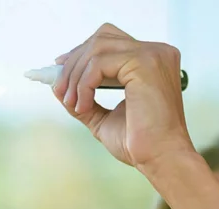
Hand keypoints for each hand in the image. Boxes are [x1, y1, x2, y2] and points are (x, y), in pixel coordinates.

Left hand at [53, 23, 195, 173]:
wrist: (161, 159)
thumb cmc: (142, 145)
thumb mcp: (106, 118)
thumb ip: (85, 99)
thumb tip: (56, 84)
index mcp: (154, 63)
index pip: (112, 42)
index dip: (83, 54)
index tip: (61, 72)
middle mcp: (157, 53)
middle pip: (102, 38)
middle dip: (75, 62)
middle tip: (60, 88)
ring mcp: (152, 56)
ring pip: (97, 49)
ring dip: (75, 75)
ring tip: (71, 102)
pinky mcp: (144, 63)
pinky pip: (99, 64)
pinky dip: (84, 84)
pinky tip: (82, 104)